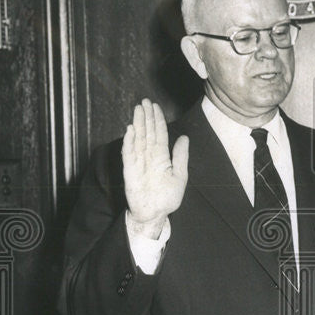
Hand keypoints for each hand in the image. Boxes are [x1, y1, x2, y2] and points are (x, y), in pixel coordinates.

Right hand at [122, 99, 188, 237]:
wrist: (155, 213)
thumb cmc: (167, 197)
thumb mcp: (180, 176)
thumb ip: (181, 156)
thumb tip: (184, 137)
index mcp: (162, 157)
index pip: (159, 134)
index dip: (157, 120)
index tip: (155, 106)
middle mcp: (149, 157)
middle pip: (148, 132)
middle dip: (147, 117)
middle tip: (145, 101)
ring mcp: (139, 162)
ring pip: (138, 139)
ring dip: (138, 124)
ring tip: (138, 109)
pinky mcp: (130, 171)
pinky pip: (129, 154)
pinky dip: (129, 142)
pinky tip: (130, 129)